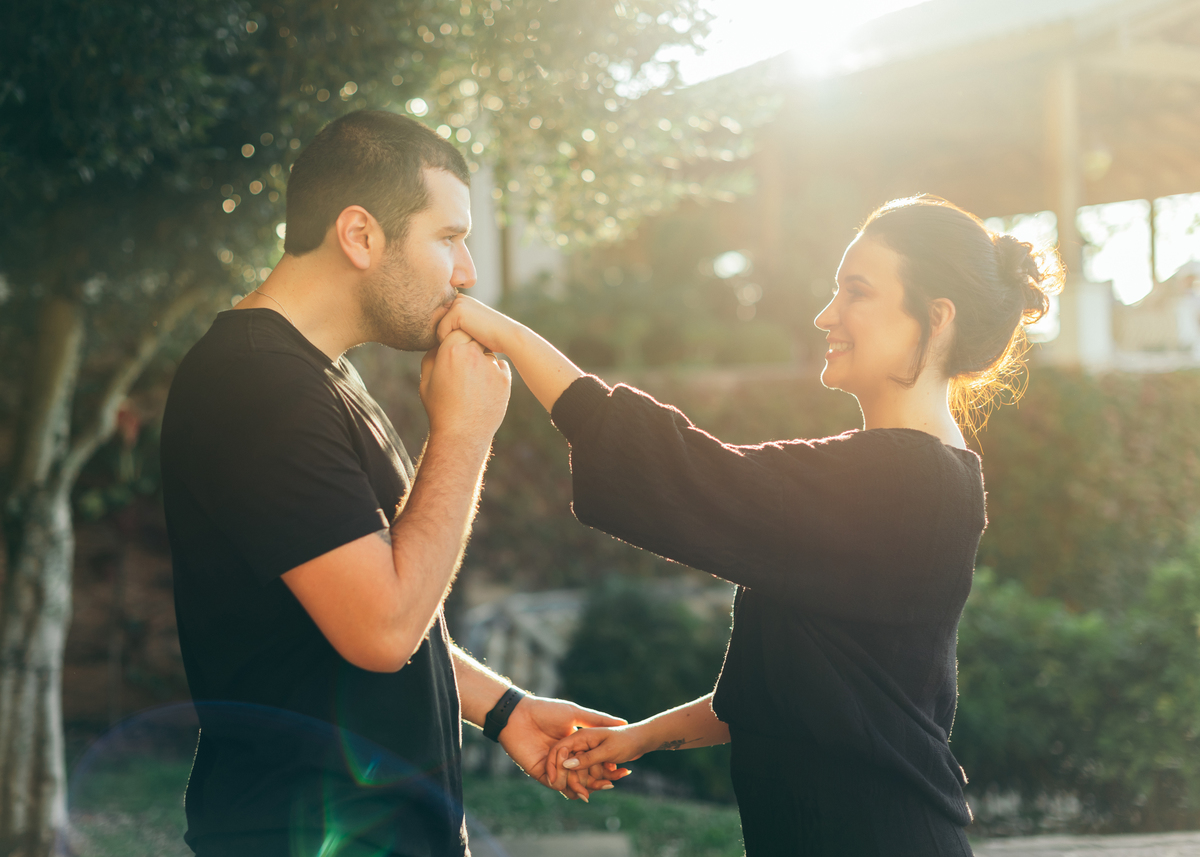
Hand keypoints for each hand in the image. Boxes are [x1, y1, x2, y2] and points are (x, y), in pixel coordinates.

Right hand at [419, 329, 510, 442]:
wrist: (462, 435)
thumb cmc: (440, 408)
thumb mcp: (426, 381)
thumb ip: (432, 357)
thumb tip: (439, 344)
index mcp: (451, 350)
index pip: (457, 329)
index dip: (455, 339)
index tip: (452, 350)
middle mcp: (474, 354)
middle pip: (475, 337)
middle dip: (470, 345)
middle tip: (463, 365)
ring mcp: (492, 366)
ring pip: (488, 352)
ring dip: (482, 360)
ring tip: (471, 383)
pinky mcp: (505, 378)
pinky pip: (500, 367)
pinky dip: (493, 373)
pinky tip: (482, 389)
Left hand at [437, 295, 522, 354]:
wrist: (507, 336)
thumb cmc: (492, 339)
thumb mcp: (471, 329)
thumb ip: (456, 327)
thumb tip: (435, 337)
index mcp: (461, 301)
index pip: (441, 322)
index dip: (446, 335)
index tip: (461, 342)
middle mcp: (458, 298)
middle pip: (437, 325)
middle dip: (446, 337)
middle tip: (466, 342)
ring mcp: (457, 303)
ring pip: (438, 329)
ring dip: (448, 340)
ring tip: (468, 340)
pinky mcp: (457, 311)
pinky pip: (440, 333)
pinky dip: (450, 341)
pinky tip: (467, 340)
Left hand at [498, 696, 630, 800]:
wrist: (518, 715)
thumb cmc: (545, 710)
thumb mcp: (575, 714)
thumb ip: (597, 719)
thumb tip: (622, 722)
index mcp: (573, 745)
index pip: (592, 760)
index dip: (605, 766)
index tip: (621, 770)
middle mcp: (564, 758)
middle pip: (584, 775)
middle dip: (597, 781)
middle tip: (610, 784)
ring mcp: (552, 766)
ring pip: (571, 782)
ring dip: (583, 786)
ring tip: (594, 787)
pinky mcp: (540, 773)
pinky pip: (556, 784)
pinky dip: (567, 786)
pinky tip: (575, 784)